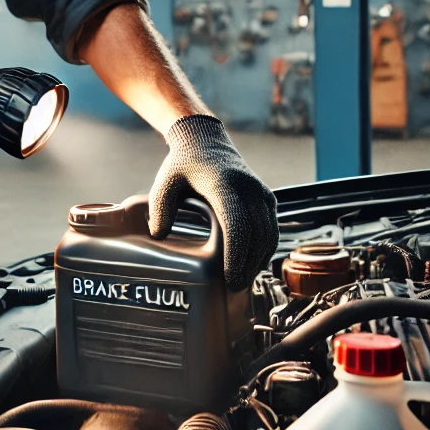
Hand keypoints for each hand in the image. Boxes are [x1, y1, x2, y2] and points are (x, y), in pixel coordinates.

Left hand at [148, 115, 277, 290]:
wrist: (205, 140)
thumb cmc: (183, 164)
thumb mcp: (165, 181)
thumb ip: (160, 207)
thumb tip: (159, 235)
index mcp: (224, 185)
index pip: (238, 226)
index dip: (236, 256)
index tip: (230, 279)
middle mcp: (248, 189)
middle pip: (257, 236)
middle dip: (248, 266)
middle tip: (234, 288)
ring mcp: (260, 193)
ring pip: (269, 234)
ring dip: (258, 260)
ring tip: (242, 281)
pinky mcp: (266, 198)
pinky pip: (271, 228)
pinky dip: (265, 249)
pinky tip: (252, 265)